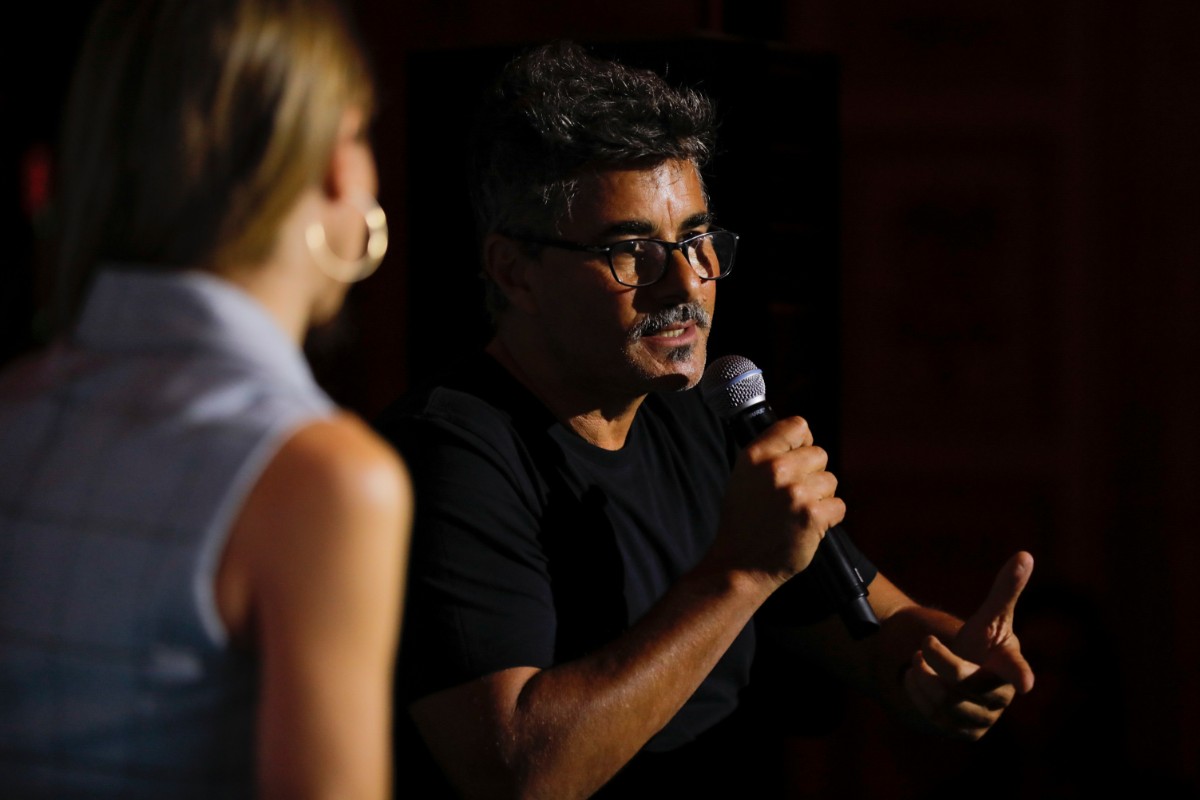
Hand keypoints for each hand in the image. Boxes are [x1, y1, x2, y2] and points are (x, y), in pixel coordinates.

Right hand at [711, 416, 845, 586]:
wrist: (741, 564)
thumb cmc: (744, 520)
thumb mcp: (744, 476)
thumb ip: (770, 454)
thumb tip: (802, 439)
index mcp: (755, 455)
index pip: (798, 426)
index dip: (803, 442)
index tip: (798, 458)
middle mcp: (775, 469)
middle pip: (820, 454)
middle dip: (813, 474)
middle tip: (793, 496)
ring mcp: (795, 492)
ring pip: (830, 481)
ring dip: (820, 498)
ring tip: (796, 513)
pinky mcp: (812, 515)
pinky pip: (838, 506)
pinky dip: (828, 519)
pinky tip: (807, 526)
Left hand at [904, 551, 1035, 739]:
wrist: (963, 678)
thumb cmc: (983, 644)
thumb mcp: (989, 618)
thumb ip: (1005, 590)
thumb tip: (1025, 554)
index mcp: (1009, 664)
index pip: (1015, 668)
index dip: (1019, 673)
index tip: (1025, 682)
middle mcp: (1001, 696)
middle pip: (962, 683)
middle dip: (938, 662)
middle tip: (923, 645)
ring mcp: (985, 718)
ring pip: (945, 702)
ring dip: (923, 679)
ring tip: (918, 663)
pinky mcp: (966, 733)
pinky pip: (934, 717)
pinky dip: (919, 694)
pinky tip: (919, 681)